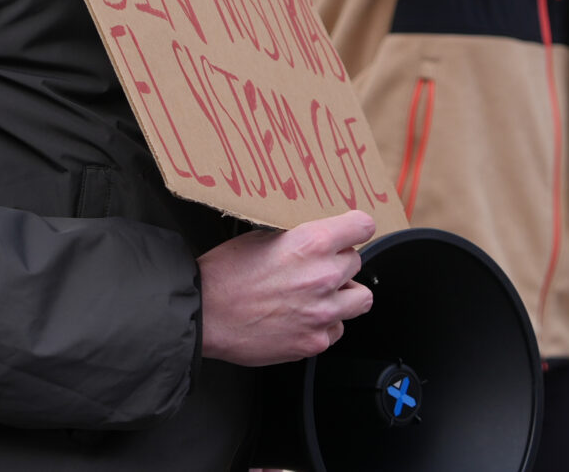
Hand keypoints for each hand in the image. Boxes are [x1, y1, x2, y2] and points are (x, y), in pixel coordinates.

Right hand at [197, 210, 375, 365]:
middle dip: (339, 264)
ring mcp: (322, 313)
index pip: (363, 226)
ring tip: (318, 296)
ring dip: (342, 295)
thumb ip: (299, 239)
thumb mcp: (263, 237)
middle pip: (357, 263)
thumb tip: (317, 240)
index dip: (355, 229)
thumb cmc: (225, 275)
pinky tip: (303, 319)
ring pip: (359, 299)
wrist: (205, 315)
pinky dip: (325, 325)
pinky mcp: (314, 342)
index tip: (351, 233)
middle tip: (315, 269)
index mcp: (312, 243)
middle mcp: (324, 277)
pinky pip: (337, 330)